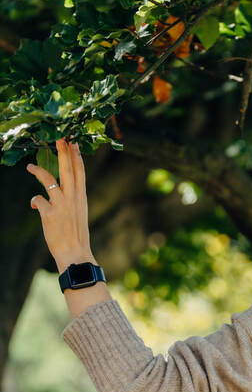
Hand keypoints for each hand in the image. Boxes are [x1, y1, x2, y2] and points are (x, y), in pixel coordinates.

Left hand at [26, 138, 94, 271]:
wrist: (75, 253)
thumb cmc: (76, 236)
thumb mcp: (77, 214)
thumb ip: (68, 201)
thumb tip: (49, 197)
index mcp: (81, 197)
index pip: (80, 172)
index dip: (76, 156)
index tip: (74, 143)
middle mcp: (73, 198)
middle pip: (68, 170)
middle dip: (64, 152)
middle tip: (60, 138)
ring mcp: (62, 205)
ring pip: (50, 180)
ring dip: (38, 171)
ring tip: (29, 166)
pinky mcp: (50, 214)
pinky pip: (37, 200)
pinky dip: (34, 201)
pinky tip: (33, 205)